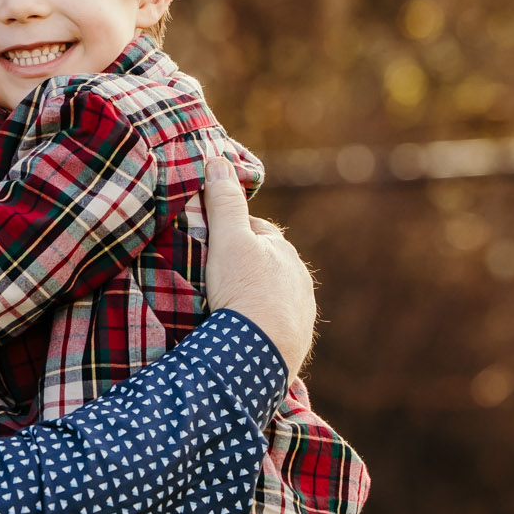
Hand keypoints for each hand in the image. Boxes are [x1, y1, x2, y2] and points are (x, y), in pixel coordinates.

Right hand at [200, 157, 316, 374]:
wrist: (262, 353)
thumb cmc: (244, 291)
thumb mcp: (228, 241)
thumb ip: (224, 202)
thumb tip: (218, 160)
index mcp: (284, 251)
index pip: (256, 231)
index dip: (232, 233)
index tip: (211, 242)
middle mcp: (300, 280)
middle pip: (267, 264)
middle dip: (247, 266)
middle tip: (215, 277)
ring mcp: (301, 313)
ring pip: (274, 295)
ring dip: (255, 297)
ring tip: (227, 307)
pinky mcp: (296, 343)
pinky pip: (275, 326)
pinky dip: (260, 324)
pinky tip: (243, 332)